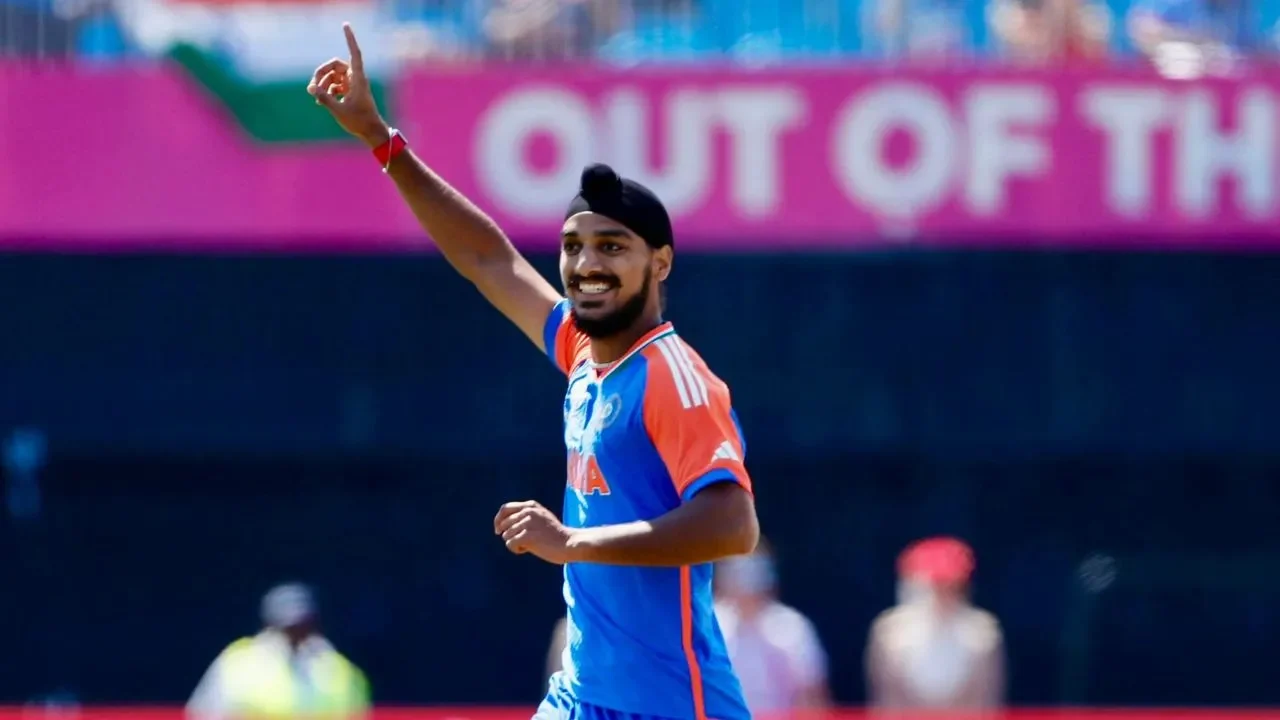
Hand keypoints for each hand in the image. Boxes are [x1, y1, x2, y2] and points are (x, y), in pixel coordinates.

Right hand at [308, 23, 388, 146]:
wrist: (370, 131)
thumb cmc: (359, 121)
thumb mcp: (338, 110)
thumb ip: (324, 98)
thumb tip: (310, 88)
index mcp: (358, 78)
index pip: (354, 53)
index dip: (350, 38)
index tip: (345, 25)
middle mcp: (355, 78)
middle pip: (334, 65)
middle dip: (321, 73)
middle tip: (312, 87)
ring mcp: (352, 84)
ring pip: (332, 76)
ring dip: (322, 84)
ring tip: (317, 98)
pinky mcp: (349, 91)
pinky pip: (334, 84)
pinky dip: (327, 90)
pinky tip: (321, 101)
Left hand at [494, 501, 577, 564]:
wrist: (569, 543)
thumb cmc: (555, 535)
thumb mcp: (541, 518)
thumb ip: (525, 517)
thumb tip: (501, 524)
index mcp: (531, 505)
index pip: (505, 508)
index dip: (498, 520)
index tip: (497, 529)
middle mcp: (528, 511)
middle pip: (504, 524)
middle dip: (509, 535)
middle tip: (522, 542)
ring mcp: (527, 523)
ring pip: (506, 536)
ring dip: (516, 543)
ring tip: (530, 545)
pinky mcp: (527, 535)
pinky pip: (510, 544)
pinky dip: (517, 549)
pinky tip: (528, 549)